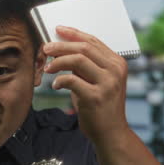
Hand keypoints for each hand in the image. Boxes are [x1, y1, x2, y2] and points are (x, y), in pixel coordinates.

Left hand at [42, 25, 129, 144]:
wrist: (111, 134)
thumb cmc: (102, 108)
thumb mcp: (99, 82)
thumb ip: (87, 67)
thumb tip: (63, 50)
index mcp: (117, 63)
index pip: (93, 41)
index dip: (73, 34)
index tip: (58, 30)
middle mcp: (115, 70)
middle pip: (84, 48)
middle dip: (61, 45)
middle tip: (46, 48)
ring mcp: (107, 83)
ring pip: (77, 59)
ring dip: (58, 61)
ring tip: (48, 67)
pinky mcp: (96, 97)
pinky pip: (71, 80)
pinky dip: (59, 80)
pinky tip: (55, 85)